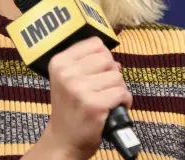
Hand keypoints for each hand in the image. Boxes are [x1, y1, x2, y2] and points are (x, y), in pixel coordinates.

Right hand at [36, 37, 131, 159]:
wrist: (64, 140)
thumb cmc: (70, 109)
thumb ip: (87, 64)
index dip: (102, 57)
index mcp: (59, 62)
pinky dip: (124, 101)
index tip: (97, 72)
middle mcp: (66, 73)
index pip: (95, 43)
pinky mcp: (94, 105)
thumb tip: (115, 61)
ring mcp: (80, 89)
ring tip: (106, 99)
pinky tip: (113, 108)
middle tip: (102, 88)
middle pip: (107, 58)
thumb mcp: (67, 80)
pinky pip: (122, 93)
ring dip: (118, 89)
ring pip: (117, 76)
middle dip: (111, 73)